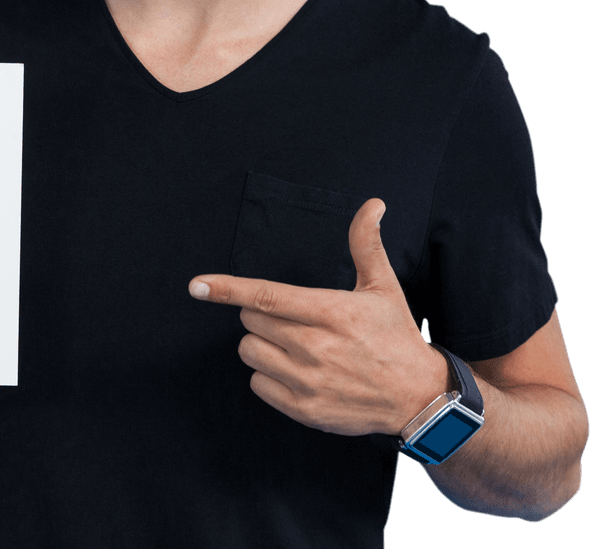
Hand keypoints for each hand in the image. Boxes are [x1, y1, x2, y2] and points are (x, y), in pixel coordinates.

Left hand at [188, 197, 448, 437]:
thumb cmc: (394, 335)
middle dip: (263, 314)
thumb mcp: (383, 287)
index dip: (227, 289)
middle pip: (252, 320)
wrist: (418, 397)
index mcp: (331, 312)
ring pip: (250, 352)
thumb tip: (372, 204)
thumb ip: (366, 245)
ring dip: (262, 344)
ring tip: (296, 346)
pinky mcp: (305, 410)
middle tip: (295, 320)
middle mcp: (317, 347)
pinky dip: (268, 376)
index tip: (196, 285)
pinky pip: (258, 385)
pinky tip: (296, 371)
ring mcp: (309, 382)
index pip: (267, 296)